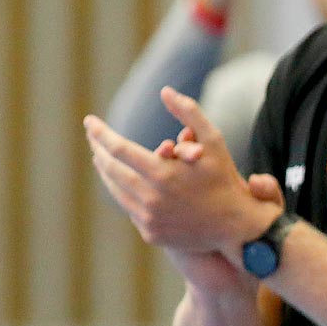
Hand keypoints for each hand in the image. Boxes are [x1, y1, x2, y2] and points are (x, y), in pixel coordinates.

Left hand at [84, 87, 276, 256]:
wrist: (237, 227)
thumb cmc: (225, 179)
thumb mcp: (215, 141)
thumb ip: (190, 113)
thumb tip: (165, 91)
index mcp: (163, 174)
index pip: (118, 149)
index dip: (100, 133)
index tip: (89, 122)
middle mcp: (151, 199)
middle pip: (111, 170)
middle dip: (98, 150)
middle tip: (93, 139)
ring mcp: (149, 219)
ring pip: (116, 191)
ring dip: (107, 172)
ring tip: (102, 158)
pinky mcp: (151, 233)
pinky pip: (130, 209)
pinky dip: (124, 193)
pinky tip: (123, 183)